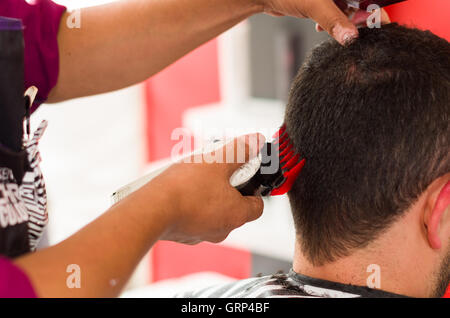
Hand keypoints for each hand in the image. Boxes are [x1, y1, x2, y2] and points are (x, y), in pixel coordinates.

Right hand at [151, 133, 265, 244]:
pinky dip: (191, 203)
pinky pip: (193, 215)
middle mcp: (222, 229)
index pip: (258, 204)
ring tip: (194, 176)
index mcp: (237, 215)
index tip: (244, 172)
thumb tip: (256, 141)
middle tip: (215, 169)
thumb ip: (240, 150)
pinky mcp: (182, 233)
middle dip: (226, 185)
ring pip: (212, 209)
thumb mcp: (217, 161)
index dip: (253, 186)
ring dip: (207, 192)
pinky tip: (180, 189)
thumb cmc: (183, 190)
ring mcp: (201, 234)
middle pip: (233, 204)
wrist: (150, 210)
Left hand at [259, 0, 389, 44]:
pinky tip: (321, 27)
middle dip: (358, 16)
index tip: (378, 24)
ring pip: (348, 7)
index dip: (374, 9)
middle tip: (354, 31)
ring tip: (333, 29)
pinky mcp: (321, 0)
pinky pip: (335, 10)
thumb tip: (351, 37)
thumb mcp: (314, 6)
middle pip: (359, 2)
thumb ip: (334, 20)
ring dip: (343, 20)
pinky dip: (331, 20)